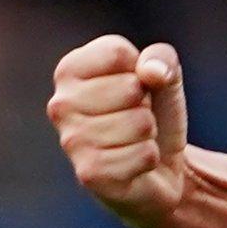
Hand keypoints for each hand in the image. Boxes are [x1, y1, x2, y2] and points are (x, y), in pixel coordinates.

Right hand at [47, 35, 190, 227]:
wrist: (158, 165)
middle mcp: (60, 105)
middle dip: (147, 103)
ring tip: (135, 138)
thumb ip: (161, 58)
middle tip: (136, 116)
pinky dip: (150, 157)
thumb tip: (151, 73)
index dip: (142, 69)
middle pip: (131, 88)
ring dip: (149, 132)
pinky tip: (133, 162)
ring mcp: (71, 141)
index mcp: (70, 71)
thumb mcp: (165, 75)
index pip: (117, 53)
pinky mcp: (89, 173)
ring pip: (140, 123)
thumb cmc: (154, 111)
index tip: (136, 84)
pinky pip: (144, 154)